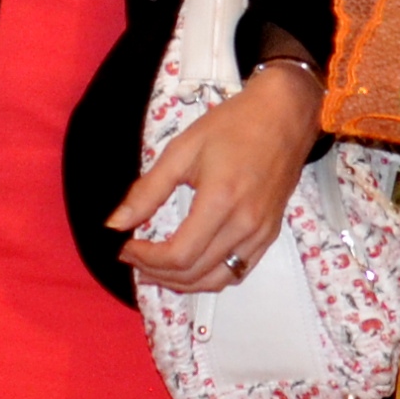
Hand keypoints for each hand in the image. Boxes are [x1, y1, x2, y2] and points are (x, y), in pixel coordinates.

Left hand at [112, 61, 324, 289]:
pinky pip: (237, 272)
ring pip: (216, 280)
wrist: (284, 116)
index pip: (179, 254)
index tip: (124, 247)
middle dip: (157, 272)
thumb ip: (147, 191)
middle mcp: (244, 224)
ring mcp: (261, 233)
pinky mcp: (270, 235)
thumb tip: (115, 224)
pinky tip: (189, 267)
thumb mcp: (182, 150)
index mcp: (220, 201)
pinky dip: (209, 278)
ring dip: (181, 283)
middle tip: (133, 259)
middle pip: (195, 272)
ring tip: (155, 271)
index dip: (146, 259)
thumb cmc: (232, 125)